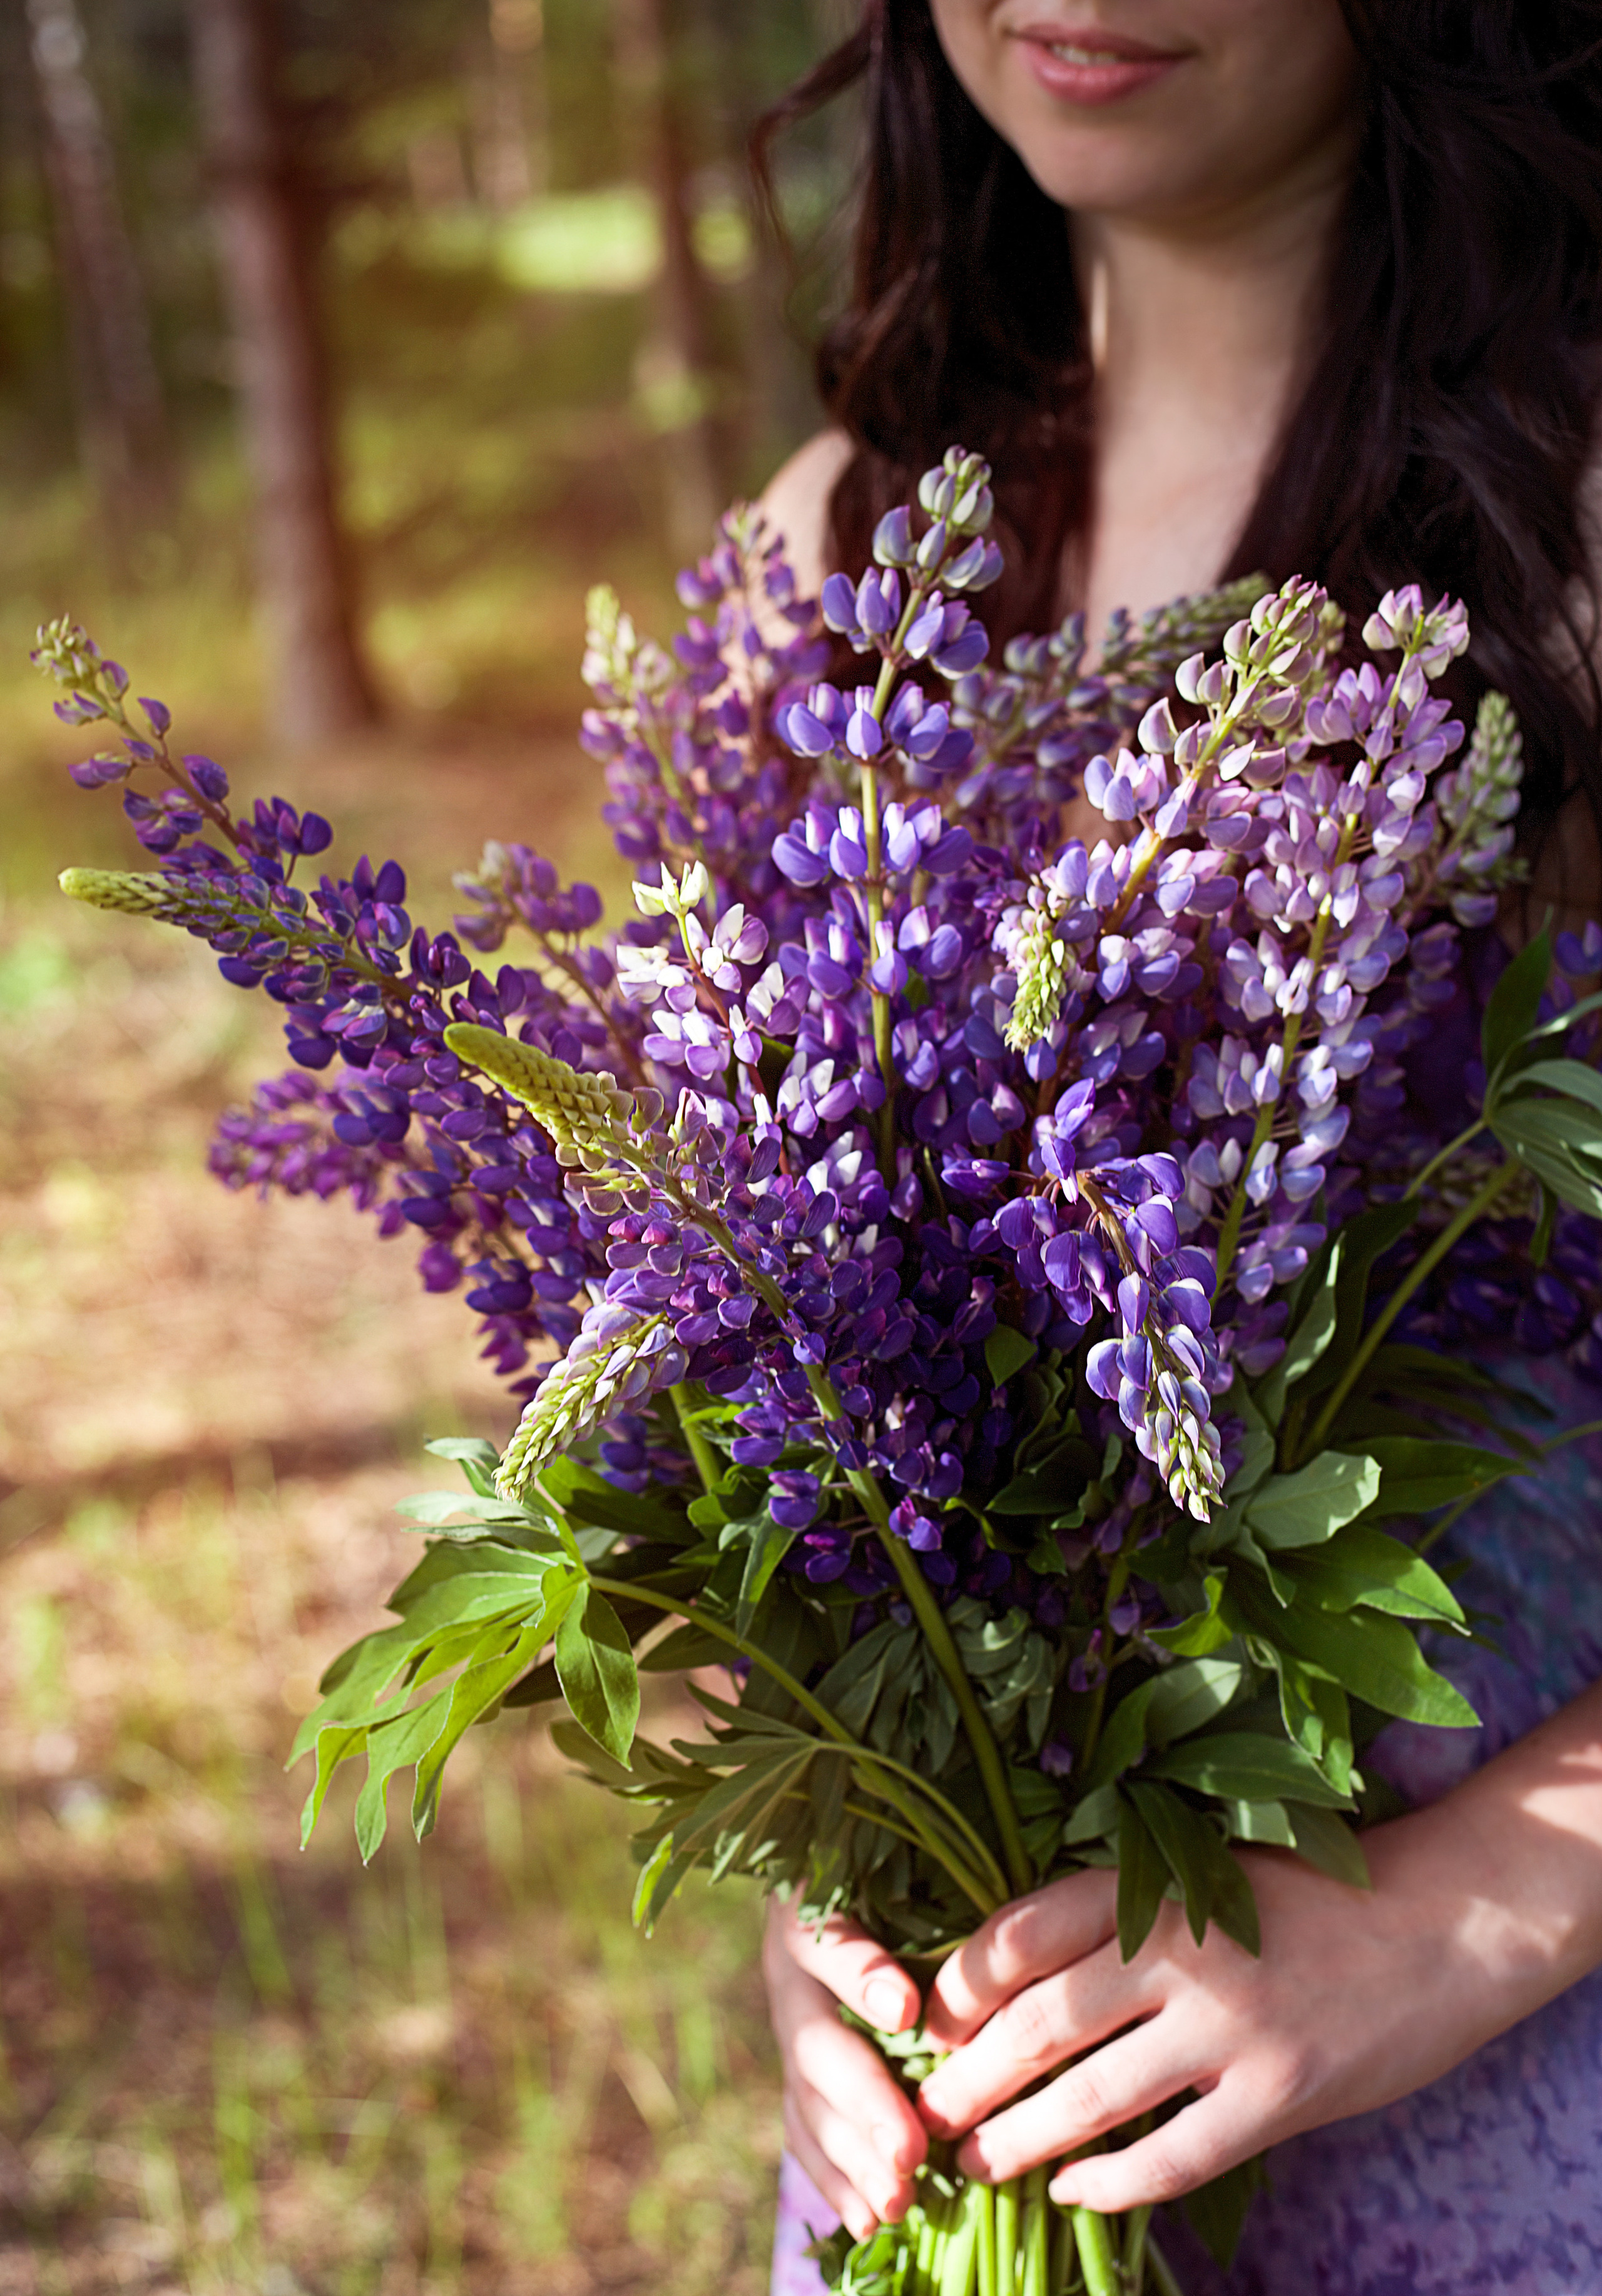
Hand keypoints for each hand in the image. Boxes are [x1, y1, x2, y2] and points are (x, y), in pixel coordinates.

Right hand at [762, 1896, 928, 2238]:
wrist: (827, 1891)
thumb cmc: (879, 1878)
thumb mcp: (894, 1877)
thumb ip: (910, 1914)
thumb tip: (923, 1987)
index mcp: (809, 1915)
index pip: (832, 1942)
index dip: (864, 1976)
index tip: (906, 2008)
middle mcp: (789, 1979)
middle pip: (818, 2045)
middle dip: (865, 2104)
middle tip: (908, 2153)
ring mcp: (787, 2034)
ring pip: (808, 2103)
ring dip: (851, 2159)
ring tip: (895, 2204)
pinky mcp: (795, 2079)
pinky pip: (804, 2134)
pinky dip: (833, 2182)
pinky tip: (865, 2223)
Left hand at [917, 1695, 1601, 2214]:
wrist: (1440, 1920)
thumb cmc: (1311, 1893)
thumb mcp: (1204, 1875)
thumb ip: (1121, 1916)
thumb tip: (1014, 1975)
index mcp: (1155, 1887)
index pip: (1022, 1934)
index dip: (961, 1985)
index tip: (925, 2025)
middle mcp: (1182, 1954)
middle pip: (1040, 2024)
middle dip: (969, 2077)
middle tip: (924, 2112)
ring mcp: (1231, 2028)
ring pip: (1092, 2098)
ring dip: (1021, 2140)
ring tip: (974, 2164)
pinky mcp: (1278, 2095)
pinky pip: (1173, 2156)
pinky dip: (1113, 2184)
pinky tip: (1075, 2193)